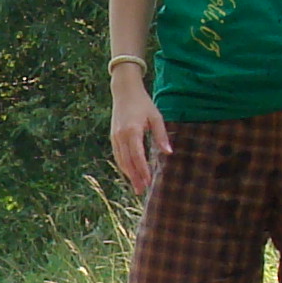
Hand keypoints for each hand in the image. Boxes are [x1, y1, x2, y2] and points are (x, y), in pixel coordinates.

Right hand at [109, 76, 171, 195]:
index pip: (137, 155)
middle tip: (141, 190)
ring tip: (136, 185)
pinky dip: (124, 166)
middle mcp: (121, 136)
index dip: (143, 170)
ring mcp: (115, 137)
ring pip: (120, 160)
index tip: (148, 181)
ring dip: (128, 174)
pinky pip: (118, 155)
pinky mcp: (113, 137)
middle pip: (127, 162)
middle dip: (134, 177)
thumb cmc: (143, 104)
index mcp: (132, 131)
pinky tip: (130, 173)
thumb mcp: (156, 117)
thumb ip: (161, 136)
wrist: (124, 91)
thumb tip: (168, 153)